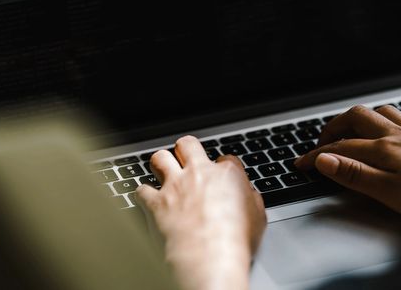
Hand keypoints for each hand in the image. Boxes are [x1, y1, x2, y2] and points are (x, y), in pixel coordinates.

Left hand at [136, 136, 265, 289]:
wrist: (209, 256)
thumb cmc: (236, 239)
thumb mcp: (258, 217)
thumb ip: (252, 200)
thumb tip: (249, 197)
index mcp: (227, 174)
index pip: (226, 158)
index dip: (223, 168)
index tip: (222, 178)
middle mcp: (199, 174)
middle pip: (188, 144)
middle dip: (186, 150)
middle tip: (187, 159)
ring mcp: (175, 186)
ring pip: (160, 158)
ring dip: (161, 163)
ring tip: (163, 171)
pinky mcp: (156, 203)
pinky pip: (141, 190)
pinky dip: (143, 194)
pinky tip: (146, 199)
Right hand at [295, 105, 400, 218]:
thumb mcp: (388, 192)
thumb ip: (354, 174)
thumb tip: (325, 161)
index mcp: (383, 149)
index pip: (340, 148)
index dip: (317, 155)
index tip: (301, 163)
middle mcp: (397, 135)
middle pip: (357, 117)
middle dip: (334, 126)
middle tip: (321, 142)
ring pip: (382, 113)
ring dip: (361, 119)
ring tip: (351, 131)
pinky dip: (391, 121)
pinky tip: (393, 129)